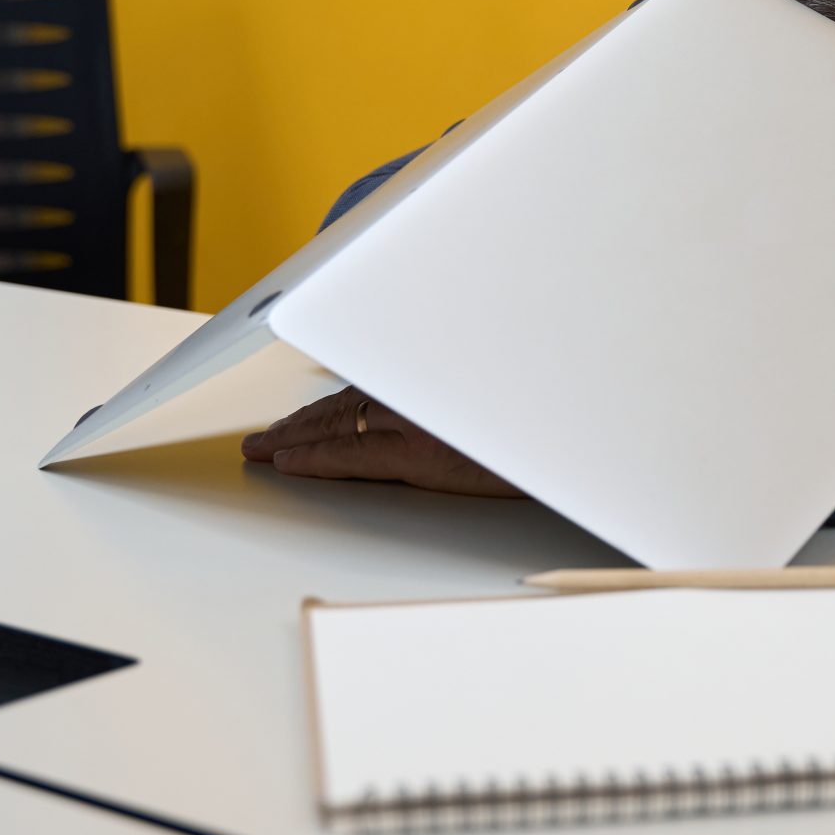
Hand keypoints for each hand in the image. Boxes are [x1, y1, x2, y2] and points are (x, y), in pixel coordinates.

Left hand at [241, 387, 522, 497]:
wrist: (568, 436)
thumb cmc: (542, 421)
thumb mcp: (496, 402)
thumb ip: (455, 401)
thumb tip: (435, 414)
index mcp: (432, 372)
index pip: (366, 386)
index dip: (327, 403)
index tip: (302, 416)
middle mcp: (419, 388)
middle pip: (343, 404)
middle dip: (299, 421)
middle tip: (265, 436)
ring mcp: (417, 419)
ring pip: (337, 425)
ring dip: (295, 437)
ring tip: (265, 449)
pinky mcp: (419, 454)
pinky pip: (350, 456)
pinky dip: (314, 457)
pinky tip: (289, 462)